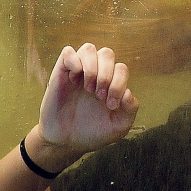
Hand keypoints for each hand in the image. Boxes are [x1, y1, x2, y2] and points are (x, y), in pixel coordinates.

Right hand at [29, 44, 139, 171]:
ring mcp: (78, 72)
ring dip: (91, 68)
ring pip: (89, 49)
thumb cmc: (93, 132)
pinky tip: (74, 79)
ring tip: (87, 88)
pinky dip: (74, 60)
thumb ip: (130, 109)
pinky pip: (68, 52)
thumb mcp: (119, 126)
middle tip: (99, 96)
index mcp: (112, 84)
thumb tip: (128, 91)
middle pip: (107, 53)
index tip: (110, 105)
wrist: (66, 142)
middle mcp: (96, 74)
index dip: (119, 84)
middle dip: (106, 75)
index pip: (121, 68)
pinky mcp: (61, 74)